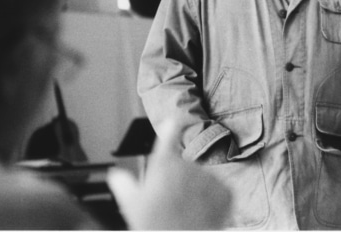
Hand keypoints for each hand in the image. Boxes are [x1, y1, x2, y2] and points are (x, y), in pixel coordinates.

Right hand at [107, 119, 231, 229]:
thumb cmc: (155, 226)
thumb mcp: (132, 206)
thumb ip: (123, 185)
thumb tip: (115, 175)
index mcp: (164, 166)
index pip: (167, 140)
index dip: (170, 130)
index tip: (174, 120)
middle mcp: (187, 166)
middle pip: (184, 169)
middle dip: (180, 183)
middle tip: (171, 206)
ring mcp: (208, 177)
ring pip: (202, 181)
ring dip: (196, 193)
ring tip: (187, 214)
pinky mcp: (225, 191)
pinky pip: (218, 191)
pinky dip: (213, 202)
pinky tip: (202, 216)